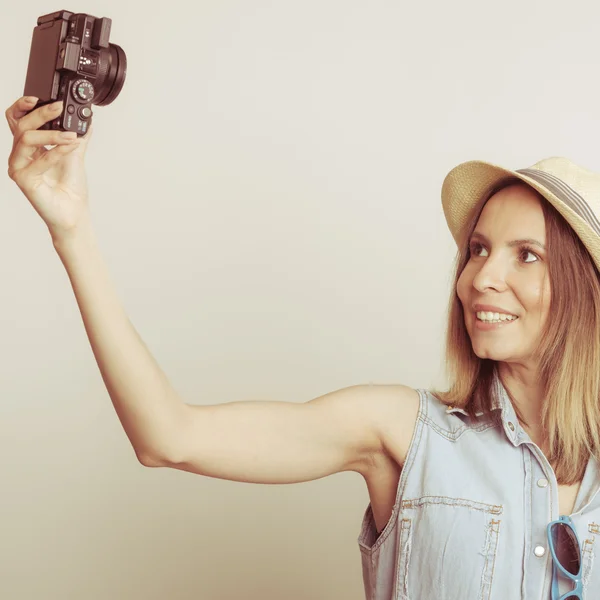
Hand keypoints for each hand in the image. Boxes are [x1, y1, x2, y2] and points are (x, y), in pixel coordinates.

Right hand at [6, 96, 93, 242]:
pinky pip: (38, 159)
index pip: (17, 120)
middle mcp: (21, 155)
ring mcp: (19, 167)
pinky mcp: (23, 179)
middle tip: (60, 107)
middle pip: (21, 125)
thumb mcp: (75, 155)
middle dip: (41, 113)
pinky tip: (70, 146)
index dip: (23, 106)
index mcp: (30, 148)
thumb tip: (87, 119)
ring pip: (27, 139)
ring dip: (52, 134)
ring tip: (72, 136)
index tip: (39, 96)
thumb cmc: (71, 189)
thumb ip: (77, 136)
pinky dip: (56, 151)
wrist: (74, 213)